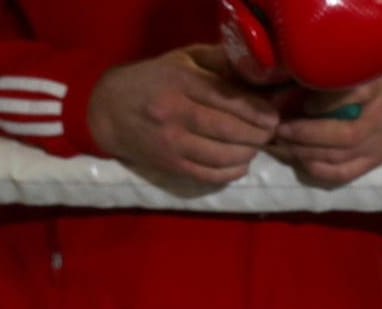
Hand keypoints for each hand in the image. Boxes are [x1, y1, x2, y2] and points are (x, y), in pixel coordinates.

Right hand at [85, 45, 279, 184]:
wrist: (108, 110)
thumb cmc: (153, 81)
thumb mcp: (181, 61)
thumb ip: (217, 62)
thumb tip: (257, 69)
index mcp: (179, 83)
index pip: (227, 99)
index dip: (257, 111)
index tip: (274, 117)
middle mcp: (174, 113)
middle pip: (229, 130)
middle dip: (258, 134)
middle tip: (270, 133)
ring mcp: (171, 143)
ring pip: (223, 156)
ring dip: (249, 153)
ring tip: (256, 146)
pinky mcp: (170, 165)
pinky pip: (211, 175)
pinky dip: (233, 171)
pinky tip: (241, 162)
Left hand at [272, 72, 381, 184]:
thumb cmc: (373, 87)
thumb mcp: (360, 71)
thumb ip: (331, 75)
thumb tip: (286, 79)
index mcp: (376, 90)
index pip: (355, 96)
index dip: (326, 103)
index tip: (304, 103)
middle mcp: (378, 121)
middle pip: (343, 134)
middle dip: (305, 133)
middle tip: (279, 128)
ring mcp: (375, 147)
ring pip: (337, 157)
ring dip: (303, 152)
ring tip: (280, 143)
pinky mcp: (370, 164)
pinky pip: (341, 173)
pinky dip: (315, 169)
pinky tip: (298, 159)